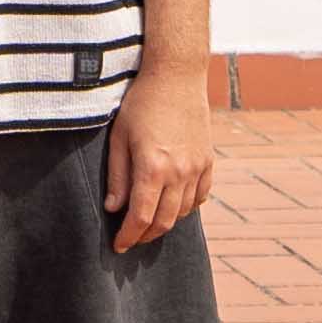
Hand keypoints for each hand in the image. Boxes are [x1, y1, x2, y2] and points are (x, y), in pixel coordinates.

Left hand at [102, 68, 218, 254]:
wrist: (176, 76)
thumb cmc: (141, 103)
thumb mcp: (119, 137)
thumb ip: (117, 176)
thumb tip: (113, 208)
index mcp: (153, 167)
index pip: (141, 217)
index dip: (129, 236)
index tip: (118, 245)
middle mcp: (179, 172)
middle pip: (164, 221)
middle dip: (146, 236)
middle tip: (132, 239)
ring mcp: (197, 168)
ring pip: (183, 212)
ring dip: (165, 223)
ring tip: (148, 223)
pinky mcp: (208, 161)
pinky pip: (200, 196)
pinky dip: (186, 207)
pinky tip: (173, 205)